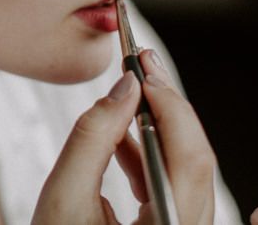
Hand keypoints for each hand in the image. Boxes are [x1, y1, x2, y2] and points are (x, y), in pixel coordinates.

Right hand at [31, 50, 215, 223]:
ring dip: (158, 123)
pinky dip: (149, 151)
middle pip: (194, 158)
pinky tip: (123, 132)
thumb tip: (123, 86)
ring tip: (132, 87)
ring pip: (186, 167)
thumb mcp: (63, 197)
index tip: (142, 65)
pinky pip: (171, 182)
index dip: (168, 103)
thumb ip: (93, 136)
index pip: (188, 157)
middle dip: (167, 104)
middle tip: (142, 61)